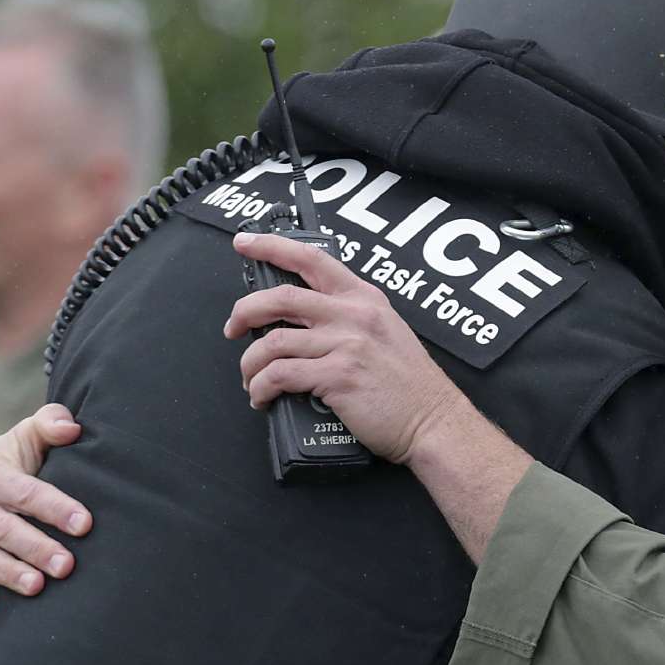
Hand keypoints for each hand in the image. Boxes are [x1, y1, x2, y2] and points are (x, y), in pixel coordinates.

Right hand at [0, 403, 92, 613]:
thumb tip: (72, 428)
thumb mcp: (31, 435)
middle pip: (6, 529)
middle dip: (37, 548)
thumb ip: (52, 423)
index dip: (56, 508)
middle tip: (66, 565)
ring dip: (8, 573)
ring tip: (37, 586)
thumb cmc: (15, 459)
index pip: (27, 493)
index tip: (85, 524)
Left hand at [225, 233, 462, 463]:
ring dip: (250, 364)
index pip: (312, 259)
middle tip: (232, 328)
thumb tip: (304, 323)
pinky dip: (261, 388)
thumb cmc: (410, 385)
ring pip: (273, 342)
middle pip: (281, 298)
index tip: (245, 244)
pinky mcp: (337, 377)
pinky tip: (262, 398)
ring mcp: (346, 344)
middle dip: (244, 311)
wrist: (432, 420)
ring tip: (250, 380)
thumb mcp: (387, 332)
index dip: (272, 247)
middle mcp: (353, 315)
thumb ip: (350, 319)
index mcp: (364, 299)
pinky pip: (280, 375)